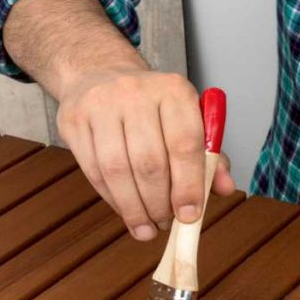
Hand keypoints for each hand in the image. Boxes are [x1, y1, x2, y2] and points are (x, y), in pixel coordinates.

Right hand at [56, 64, 235, 240]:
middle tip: (166, 223)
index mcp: (174, 90)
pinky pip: (93, 171)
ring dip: (134, 208)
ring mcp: (100, 104)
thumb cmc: (153, 107)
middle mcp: (135, 92)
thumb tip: (225, 189)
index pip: (185, 144)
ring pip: (117, 171)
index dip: (188, 186)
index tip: (190, 216)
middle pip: (149, 162)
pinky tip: (125, 210)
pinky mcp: (73, 120)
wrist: (100, 73)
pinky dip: (112, 199)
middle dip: (159, 203)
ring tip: (147, 226)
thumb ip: (209, 156)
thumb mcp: (187, 120)